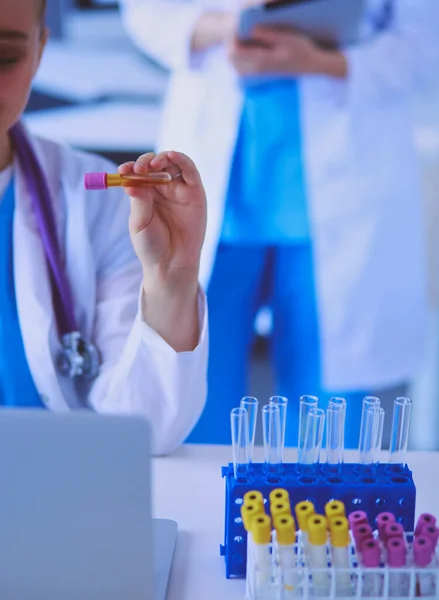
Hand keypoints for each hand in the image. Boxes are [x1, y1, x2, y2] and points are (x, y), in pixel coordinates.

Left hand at [119, 151, 205, 287]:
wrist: (171, 264)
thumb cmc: (152, 246)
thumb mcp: (140, 224)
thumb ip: (139, 202)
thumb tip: (130, 182)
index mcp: (145, 194)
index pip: (137, 173)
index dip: (130, 168)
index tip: (122, 171)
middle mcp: (162, 189)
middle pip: (154, 164)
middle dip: (145, 162)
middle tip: (138, 169)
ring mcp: (179, 189)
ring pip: (171, 163)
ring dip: (162, 158)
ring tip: (153, 165)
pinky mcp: (195, 192)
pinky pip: (190, 171)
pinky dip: (182, 160)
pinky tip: (172, 156)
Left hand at [229, 26, 346, 77]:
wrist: (310, 65)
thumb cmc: (301, 50)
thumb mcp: (287, 38)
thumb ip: (269, 34)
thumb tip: (253, 29)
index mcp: (261, 60)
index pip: (235, 50)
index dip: (233, 35)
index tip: (238, 23)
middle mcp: (256, 68)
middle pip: (231, 57)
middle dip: (230, 41)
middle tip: (237, 27)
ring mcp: (258, 71)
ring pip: (234, 62)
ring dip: (234, 48)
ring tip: (241, 33)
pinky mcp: (260, 70)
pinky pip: (241, 64)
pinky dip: (240, 53)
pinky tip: (247, 41)